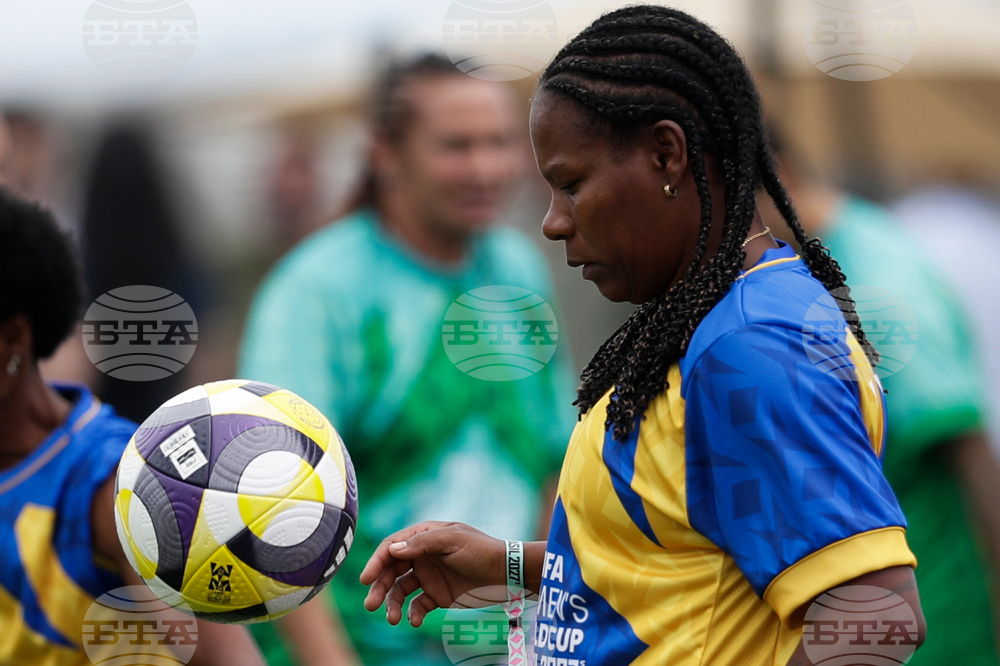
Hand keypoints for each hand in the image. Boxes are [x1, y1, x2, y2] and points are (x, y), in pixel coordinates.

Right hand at [360, 521, 504, 627]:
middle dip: (379, 587)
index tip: (366, 579)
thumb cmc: (481, 550)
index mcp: (424, 536)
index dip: (377, 562)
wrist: (506, 573)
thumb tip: (392, 549)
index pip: (392, 547)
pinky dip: (413, 613)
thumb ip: (422, 543)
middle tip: (370, 604)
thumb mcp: (453, 540)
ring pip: (400, 590)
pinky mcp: (437, 595)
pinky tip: (414, 621)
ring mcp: (429, 576)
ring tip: (392, 619)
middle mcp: (422, 556)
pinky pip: (418, 605)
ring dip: (392, 604)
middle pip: (391, 571)